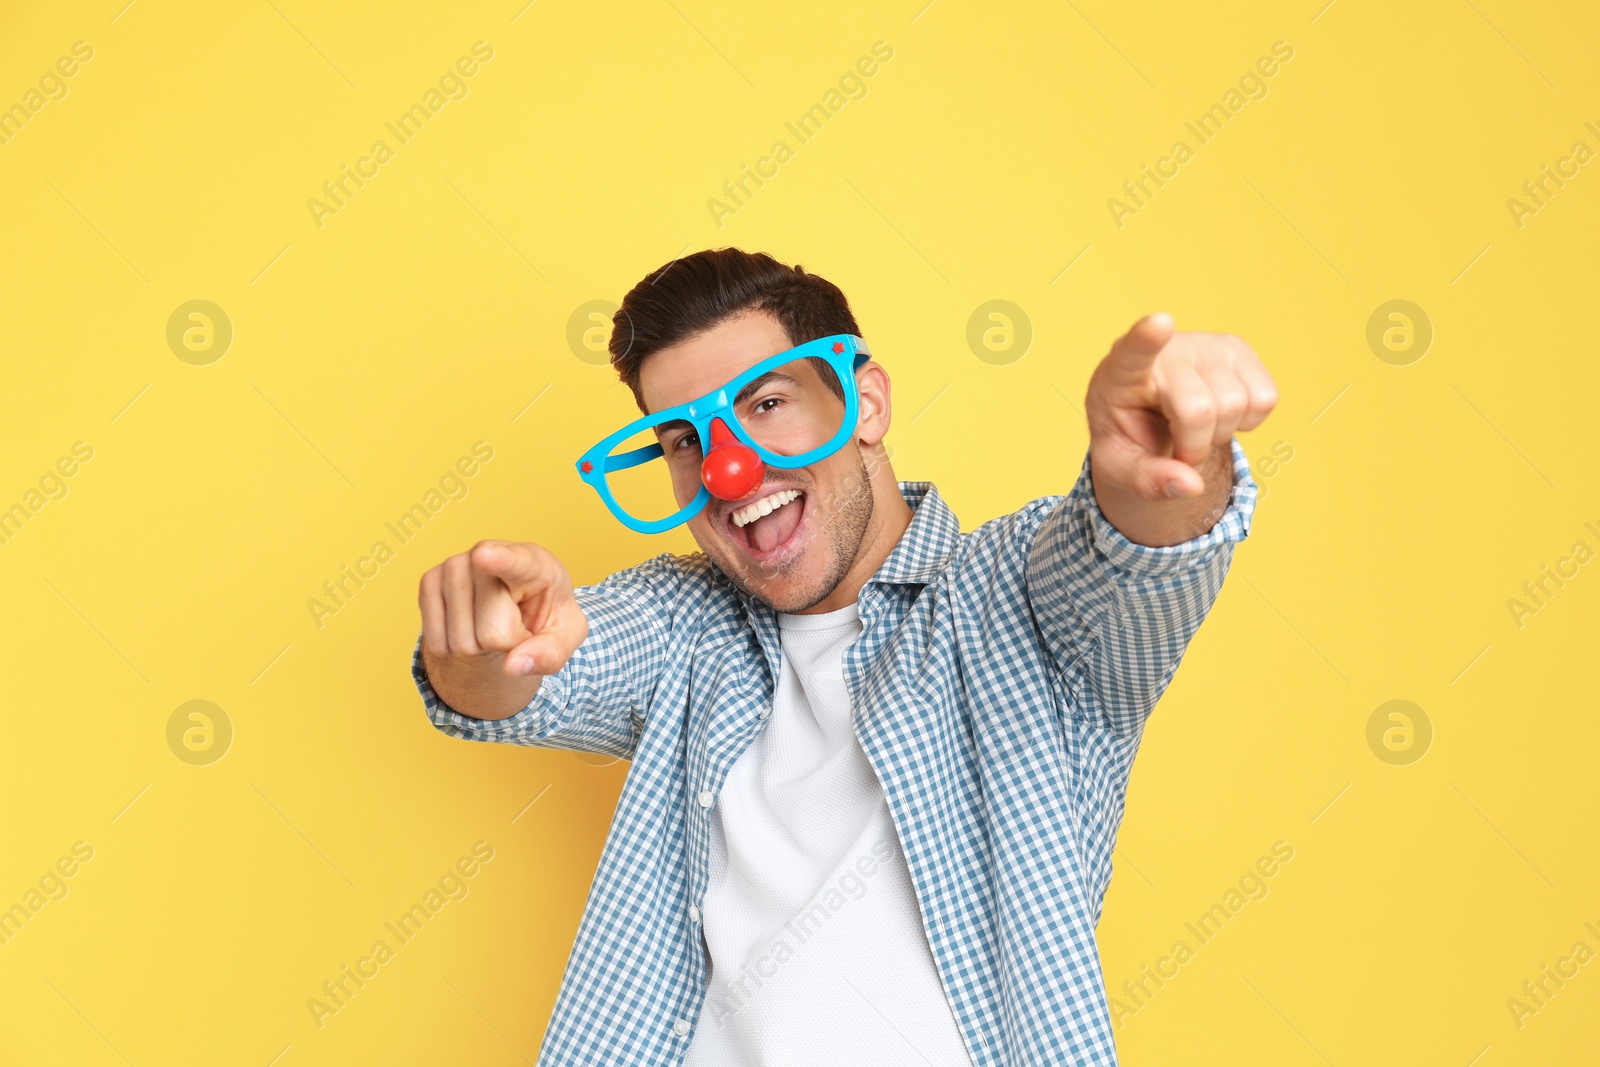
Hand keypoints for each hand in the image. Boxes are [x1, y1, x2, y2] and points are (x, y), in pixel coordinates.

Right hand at [419, 540, 588, 680]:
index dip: (500, 560)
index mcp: (535, 563)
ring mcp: (454, 564)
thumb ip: (550, 653)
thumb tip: (513, 665)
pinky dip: (454, 648)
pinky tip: (469, 624)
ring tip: (492, 621)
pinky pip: (437, 642)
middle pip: (491, 631)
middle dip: (505, 643)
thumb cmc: (545, 616)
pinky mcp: (428, 581)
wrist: (513, 606)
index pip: (515, 563)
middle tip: (515, 624)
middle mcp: (489, 553)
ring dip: (479, 646)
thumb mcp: (565, 636)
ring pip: (462, 640)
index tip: (484, 556)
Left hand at [1085, 312, 1277, 500]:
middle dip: (1195, 448)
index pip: (1134, 351)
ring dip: (1220, 434)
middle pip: (1201, 410)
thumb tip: (1189, 484)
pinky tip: (1219, 413)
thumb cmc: (1129, 435)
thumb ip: (1147, 481)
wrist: (1150, 414)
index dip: (1147, 338)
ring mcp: (1205, 343)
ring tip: (1194, 426)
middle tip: (1176, 448)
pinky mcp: (1237, 348)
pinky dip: (1247, 421)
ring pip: (1238, 404)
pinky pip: (1265, 398)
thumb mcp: (1121, 468)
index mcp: (1120, 372)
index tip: (1159, 323)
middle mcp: (1166, 348)